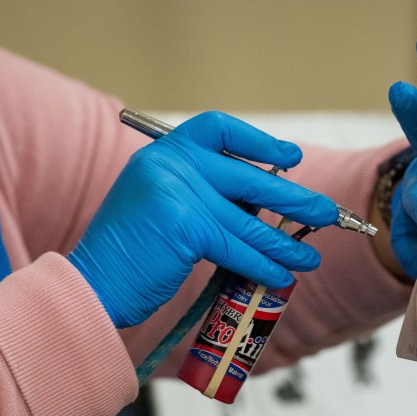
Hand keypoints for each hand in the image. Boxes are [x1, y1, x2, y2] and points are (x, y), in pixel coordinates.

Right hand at [68, 111, 338, 327]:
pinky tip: (283, 276)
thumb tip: (262, 201)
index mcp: (162, 154)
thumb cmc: (129, 256)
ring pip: (248, 220)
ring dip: (286, 242)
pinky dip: (265, 265)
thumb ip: (201, 194)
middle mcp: (169, 165)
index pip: (218, 128)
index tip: (290, 159)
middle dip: (292, 199)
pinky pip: (239, 247)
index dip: (259, 142)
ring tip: (311, 256)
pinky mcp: (187, 226)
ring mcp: (178, 192)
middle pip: (247, 177)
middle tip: (325, 213)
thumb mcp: (162, 208)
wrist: (91, 286)